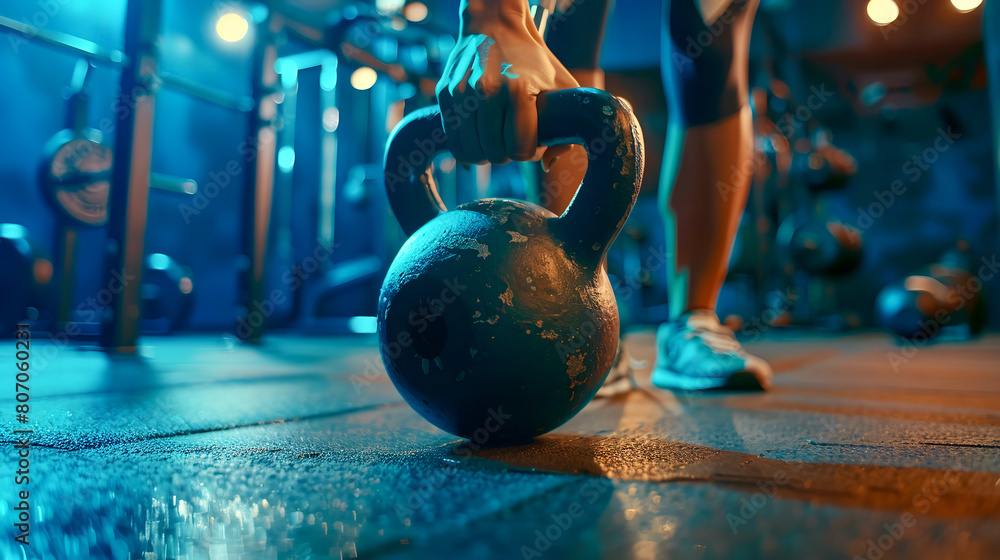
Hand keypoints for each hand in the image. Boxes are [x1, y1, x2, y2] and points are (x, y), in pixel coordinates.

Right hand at [436, 9, 578, 164]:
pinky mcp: (445, 94)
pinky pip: (453, 142)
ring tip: (496, 137)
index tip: (532, 138)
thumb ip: (565, 129)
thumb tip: (548, 164)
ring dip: (486, 153)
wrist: (495, 27)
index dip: (530, 151)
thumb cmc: (533, 60)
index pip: (520, 151)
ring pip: (471, 153)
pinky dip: (467, 146)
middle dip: (508, 153)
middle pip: (495, 155)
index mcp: (518, 90)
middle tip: (513, 137)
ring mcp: (461, 93)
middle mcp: (486, 91)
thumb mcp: (562, 87)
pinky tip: (479, 135)